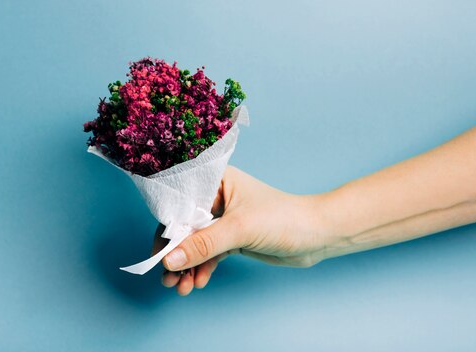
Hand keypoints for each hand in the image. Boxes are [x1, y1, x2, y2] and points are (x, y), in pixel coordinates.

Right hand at [151, 166, 330, 295]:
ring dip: (187, 266)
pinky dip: (201, 268)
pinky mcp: (232, 238)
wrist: (317, 235)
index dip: (167, 231)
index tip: (158, 257)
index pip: (180, 205)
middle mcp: (216, 198)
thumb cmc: (284, 218)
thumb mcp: (239, 229)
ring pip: (195, 244)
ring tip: (182, 287)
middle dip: (176, 255)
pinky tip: (197, 282)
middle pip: (184, 227)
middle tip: (168, 279)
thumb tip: (169, 260)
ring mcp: (224, 220)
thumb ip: (203, 244)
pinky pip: (209, 254)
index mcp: (215, 182)